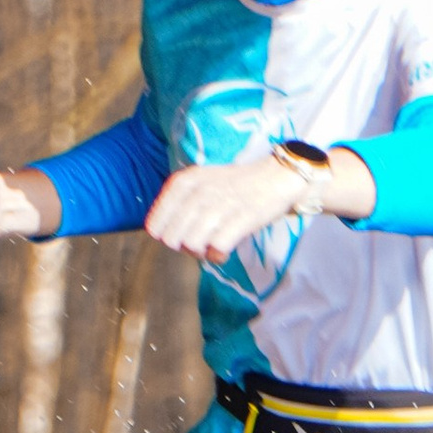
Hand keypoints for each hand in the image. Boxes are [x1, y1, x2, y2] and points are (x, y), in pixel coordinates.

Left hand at [145, 144, 372, 264]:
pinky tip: (223, 250)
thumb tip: (160, 234)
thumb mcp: (201, 183)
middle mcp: (199, 192)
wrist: (277, 176)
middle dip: (182, 247)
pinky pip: (216, 249)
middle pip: (171, 239)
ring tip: (211, 246)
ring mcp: (220, 205)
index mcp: (186, 181)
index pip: (155, 223)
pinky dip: (217, 256)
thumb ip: (178, 204)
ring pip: (191, 245)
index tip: (179, 235)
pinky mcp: (241, 219)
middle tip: (198, 242)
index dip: (165, 235)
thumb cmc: (236, 184)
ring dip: (200, 253)